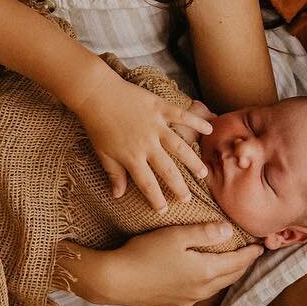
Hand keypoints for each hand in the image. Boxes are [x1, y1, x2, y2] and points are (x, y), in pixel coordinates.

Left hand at [74, 79, 212, 212]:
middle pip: (167, 169)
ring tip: (203, 173)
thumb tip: (118, 195)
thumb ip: (114, 174)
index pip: (147, 183)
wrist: (97, 94)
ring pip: (179, 147)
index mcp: (132, 157)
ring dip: (192, 161)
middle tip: (188, 199)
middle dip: (179, 186)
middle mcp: (147, 144)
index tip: (164, 210)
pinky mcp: (160, 107)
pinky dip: (196, 122)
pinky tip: (209, 129)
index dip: (156, 199)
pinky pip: (181, 116)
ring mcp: (155, 125)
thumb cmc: (97, 125)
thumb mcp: (102, 153)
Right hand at [77, 223, 263, 305]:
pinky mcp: (171, 305)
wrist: (115, 281)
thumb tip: (229, 230)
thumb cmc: (144, 254)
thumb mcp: (176, 236)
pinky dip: (207, 284)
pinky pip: (197, 294)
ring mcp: (185, 300)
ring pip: (214, 287)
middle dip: (243, 265)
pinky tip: (201, 278)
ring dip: (226, 275)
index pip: (237, 262)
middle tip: (252, 255)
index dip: (251, 253)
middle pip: (230, 277)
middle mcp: (200, 290)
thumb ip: (205, 233)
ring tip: (231, 265)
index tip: (262, 246)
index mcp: (205, 272)